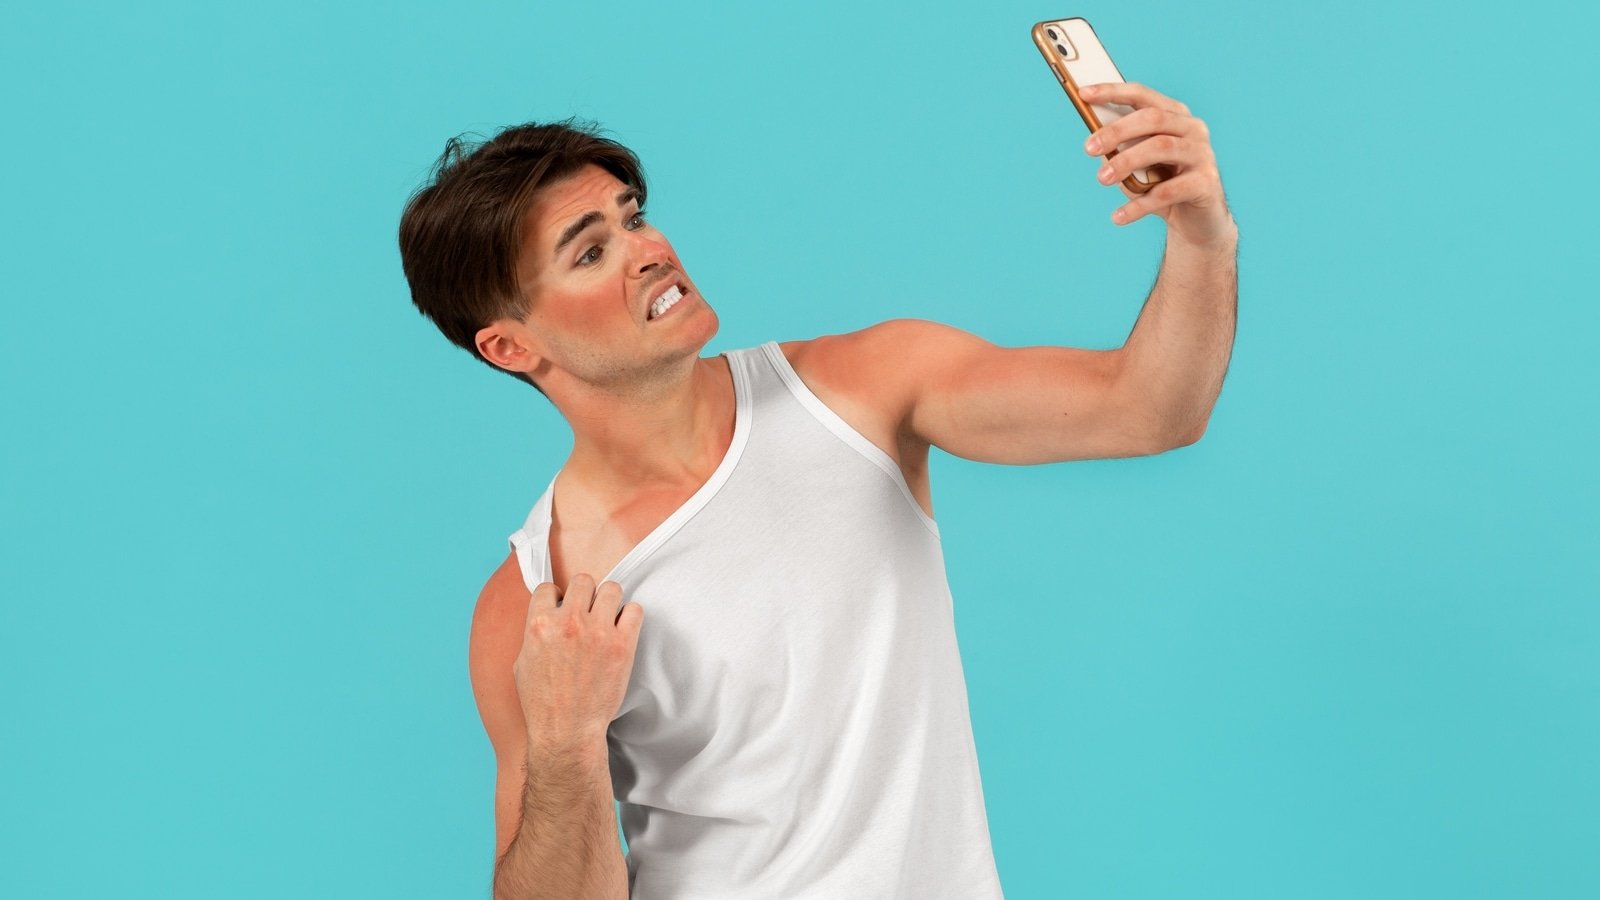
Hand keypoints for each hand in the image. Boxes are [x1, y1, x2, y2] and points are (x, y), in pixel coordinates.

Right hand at [512, 574, 643, 754]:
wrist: (567, 731)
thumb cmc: (542, 703)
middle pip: (584, 580)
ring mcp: (597, 632)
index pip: (549, 587)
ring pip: (612, 588)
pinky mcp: (622, 644)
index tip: (563, 608)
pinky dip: (630, 616)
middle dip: (585, 594)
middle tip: (588, 612)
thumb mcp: (522, 664)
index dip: (557, 597)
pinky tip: (623, 629)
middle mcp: (569, 623)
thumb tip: (543, 616)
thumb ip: (533, 634)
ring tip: (608, 618)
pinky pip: (635, 609)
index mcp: (539, 624)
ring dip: (609, 601)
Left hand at [1080, 81, 1234, 246]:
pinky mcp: (1206, 183)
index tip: (1083, 94)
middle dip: (1117, 130)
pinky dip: (1139, 205)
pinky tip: (1118, 216)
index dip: (1113, 91)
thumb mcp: (1137, 164)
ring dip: (1126, 161)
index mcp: (1174, 115)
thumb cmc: (1161, 184)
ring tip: (1102, 179)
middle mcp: (1192, 129)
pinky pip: (1167, 191)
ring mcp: (1202, 154)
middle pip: (1152, 118)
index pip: (1142, 95)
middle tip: (1089, 148)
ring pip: (1160, 147)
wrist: (1196, 221)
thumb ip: (1120, 149)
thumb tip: (1094, 140)